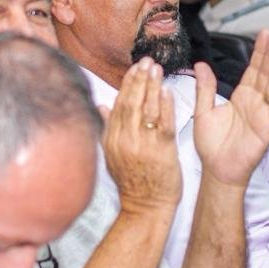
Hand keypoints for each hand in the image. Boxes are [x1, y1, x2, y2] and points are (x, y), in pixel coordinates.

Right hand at [101, 57, 180, 212]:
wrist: (146, 207)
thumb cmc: (133, 181)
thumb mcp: (112, 155)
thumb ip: (107, 128)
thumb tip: (101, 105)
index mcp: (112, 139)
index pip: (119, 105)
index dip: (127, 83)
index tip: (134, 67)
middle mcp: (126, 140)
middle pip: (132, 103)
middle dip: (139, 79)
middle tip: (147, 60)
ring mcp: (143, 145)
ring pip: (147, 109)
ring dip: (152, 86)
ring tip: (157, 68)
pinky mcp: (162, 151)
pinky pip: (164, 123)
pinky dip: (166, 105)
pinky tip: (167, 90)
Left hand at [193, 30, 268, 187]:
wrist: (216, 170)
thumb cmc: (211, 144)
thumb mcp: (203, 111)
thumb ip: (204, 88)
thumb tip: (200, 64)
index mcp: (242, 96)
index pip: (254, 69)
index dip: (260, 52)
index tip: (265, 34)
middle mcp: (256, 102)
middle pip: (267, 74)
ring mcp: (264, 115)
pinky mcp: (268, 130)